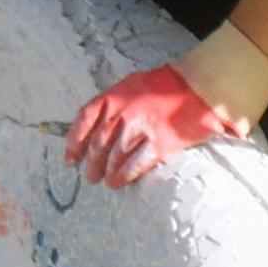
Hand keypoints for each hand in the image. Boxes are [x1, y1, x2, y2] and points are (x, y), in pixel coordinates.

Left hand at [65, 21, 267, 187]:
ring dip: (107, 172)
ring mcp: (140, 128)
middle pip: (98, 144)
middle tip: (90, 176)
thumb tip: (98, 123)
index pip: (84, 120)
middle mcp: (122, 113)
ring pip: (114, 156)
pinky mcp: (159, 143)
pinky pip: (135, 164)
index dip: (74, 142)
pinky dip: (125, 175)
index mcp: (112, 97)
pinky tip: (120, 182)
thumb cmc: (164, 85)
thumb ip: (113, 103)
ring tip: (105, 182)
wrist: (197, 87)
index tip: (70, 158)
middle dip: (91, 163)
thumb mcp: (131, 85)